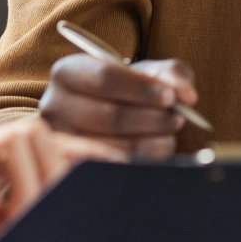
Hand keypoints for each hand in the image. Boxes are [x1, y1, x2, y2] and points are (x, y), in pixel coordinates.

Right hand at [0, 119, 122, 241]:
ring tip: (23, 220)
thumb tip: (83, 236)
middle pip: (45, 136)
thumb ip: (35, 223)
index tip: (127, 174)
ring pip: (16, 137)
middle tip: (60, 216)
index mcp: (15, 160)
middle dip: (59, 175)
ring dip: (27, 180)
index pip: (64, 148)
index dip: (96, 156)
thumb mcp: (1, 233)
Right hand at [39, 53, 198, 157]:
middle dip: (152, 118)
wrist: (102, 116)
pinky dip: (144, 159)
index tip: (171, 97)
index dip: (142, 89)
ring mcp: (60, 141)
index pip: (105, 78)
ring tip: (169, 132)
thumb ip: (170, 74)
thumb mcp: (145, 73)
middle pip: (110, 116)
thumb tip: (186, 94)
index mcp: (67, 72)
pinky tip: (156, 147)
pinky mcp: (72, 168)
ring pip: (115, 146)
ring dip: (152, 140)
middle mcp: (54, 105)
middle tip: (178, 118)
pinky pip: (115, 169)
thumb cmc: (125, 91)